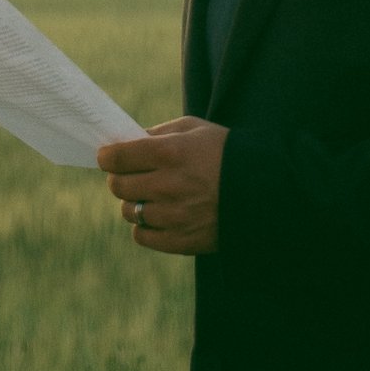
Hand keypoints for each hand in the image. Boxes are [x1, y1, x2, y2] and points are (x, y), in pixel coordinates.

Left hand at [96, 118, 225, 257]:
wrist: (263, 190)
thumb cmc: (225, 152)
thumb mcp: (194, 129)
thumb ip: (158, 134)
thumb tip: (127, 142)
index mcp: (171, 152)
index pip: (119, 157)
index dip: (107, 156)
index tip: (106, 156)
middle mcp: (169, 185)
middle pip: (119, 186)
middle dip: (120, 178)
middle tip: (130, 174)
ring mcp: (175, 216)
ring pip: (129, 212)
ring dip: (134, 202)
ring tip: (150, 195)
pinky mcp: (182, 241)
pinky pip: (143, 237)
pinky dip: (144, 226)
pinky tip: (158, 215)